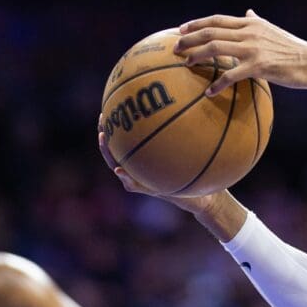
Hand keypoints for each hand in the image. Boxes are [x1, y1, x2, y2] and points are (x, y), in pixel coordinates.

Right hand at [97, 115, 214, 214]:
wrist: (205, 198)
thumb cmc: (200, 172)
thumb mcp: (194, 152)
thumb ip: (189, 137)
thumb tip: (195, 107)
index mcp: (148, 159)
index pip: (128, 141)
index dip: (117, 126)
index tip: (110, 109)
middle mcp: (141, 168)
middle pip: (116, 151)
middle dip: (106, 136)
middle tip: (101, 121)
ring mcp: (143, 180)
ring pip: (118, 166)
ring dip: (109, 153)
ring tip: (103, 138)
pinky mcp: (150, 191)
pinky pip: (133, 185)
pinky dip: (125, 178)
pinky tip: (120, 169)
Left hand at [174, 9, 306, 94]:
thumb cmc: (296, 50)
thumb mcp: (274, 31)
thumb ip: (257, 22)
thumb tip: (248, 11)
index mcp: (252, 24)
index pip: (217, 19)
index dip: (196, 23)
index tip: (180, 30)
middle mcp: (250, 32)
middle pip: (211, 31)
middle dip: (188, 39)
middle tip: (175, 49)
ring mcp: (254, 48)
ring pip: (215, 48)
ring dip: (196, 56)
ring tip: (185, 65)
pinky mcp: (259, 66)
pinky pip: (231, 74)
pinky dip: (217, 83)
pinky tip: (209, 92)